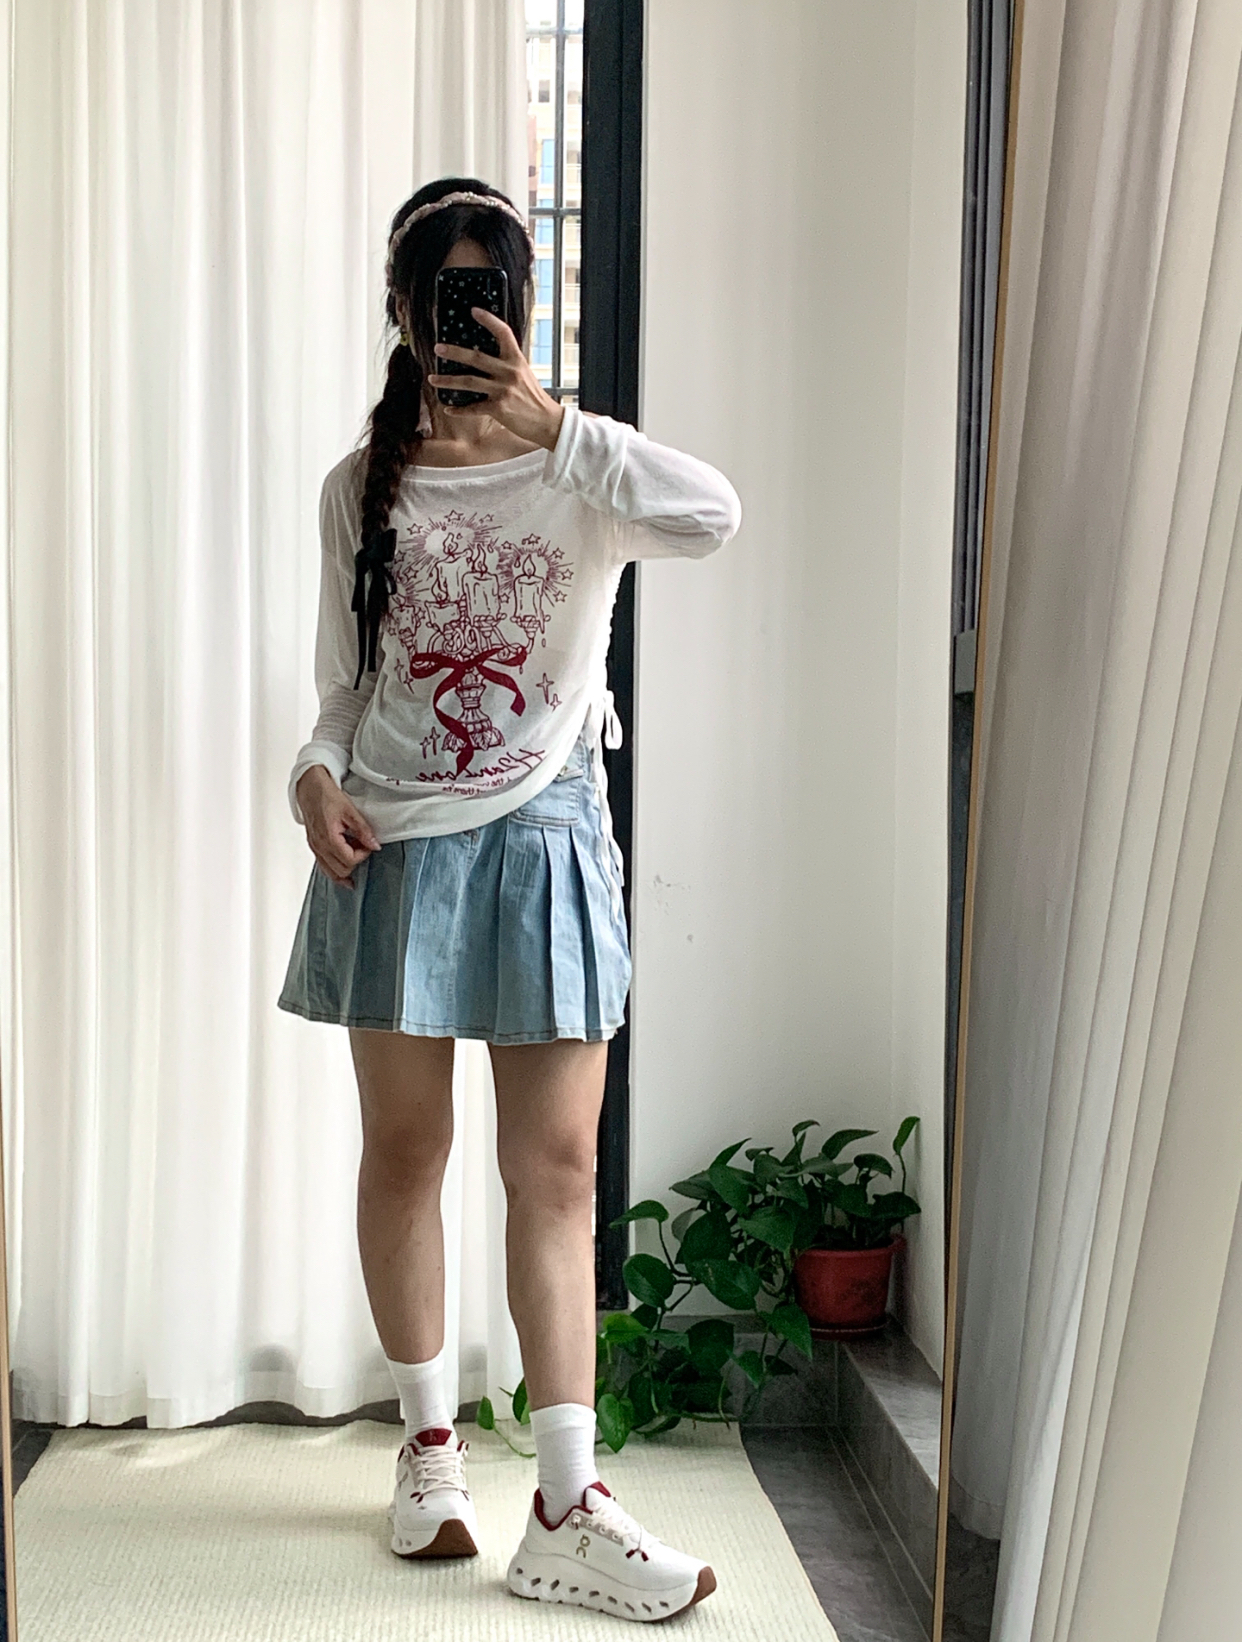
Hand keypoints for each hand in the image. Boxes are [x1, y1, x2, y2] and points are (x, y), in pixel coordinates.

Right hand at [295, 766, 381, 888]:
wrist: (310, 789)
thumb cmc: (326, 796)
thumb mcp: (350, 811)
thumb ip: (363, 831)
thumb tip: (375, 846)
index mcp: (328, 838)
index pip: (350, 860)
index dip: (363, 854)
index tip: (367, 843)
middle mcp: (319, 847)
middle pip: (341, 870)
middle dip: (355, 861)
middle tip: (361, 846)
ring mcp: (315, 848)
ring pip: (331, 873)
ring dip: (345, 867)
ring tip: (355, 856)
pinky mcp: (313, 846)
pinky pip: (324, 866)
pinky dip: (335, 867)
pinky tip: (344, 863)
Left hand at [427, 307, 565, 449]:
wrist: (547, 422)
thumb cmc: (534, 398)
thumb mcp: (524, 374)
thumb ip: (507, 365)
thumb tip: (484, 359)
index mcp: (516, 360)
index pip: (503, 333)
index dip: (489, 320)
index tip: (474, 311)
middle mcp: (509, 372)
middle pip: (476, 358)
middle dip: (454, 352)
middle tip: (437, 348)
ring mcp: (503, 390)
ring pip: (469, 382)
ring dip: (448, 381)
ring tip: (432, 379)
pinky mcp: (499, 408)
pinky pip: (473, 408)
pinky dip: (459, 410)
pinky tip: (448, 409)